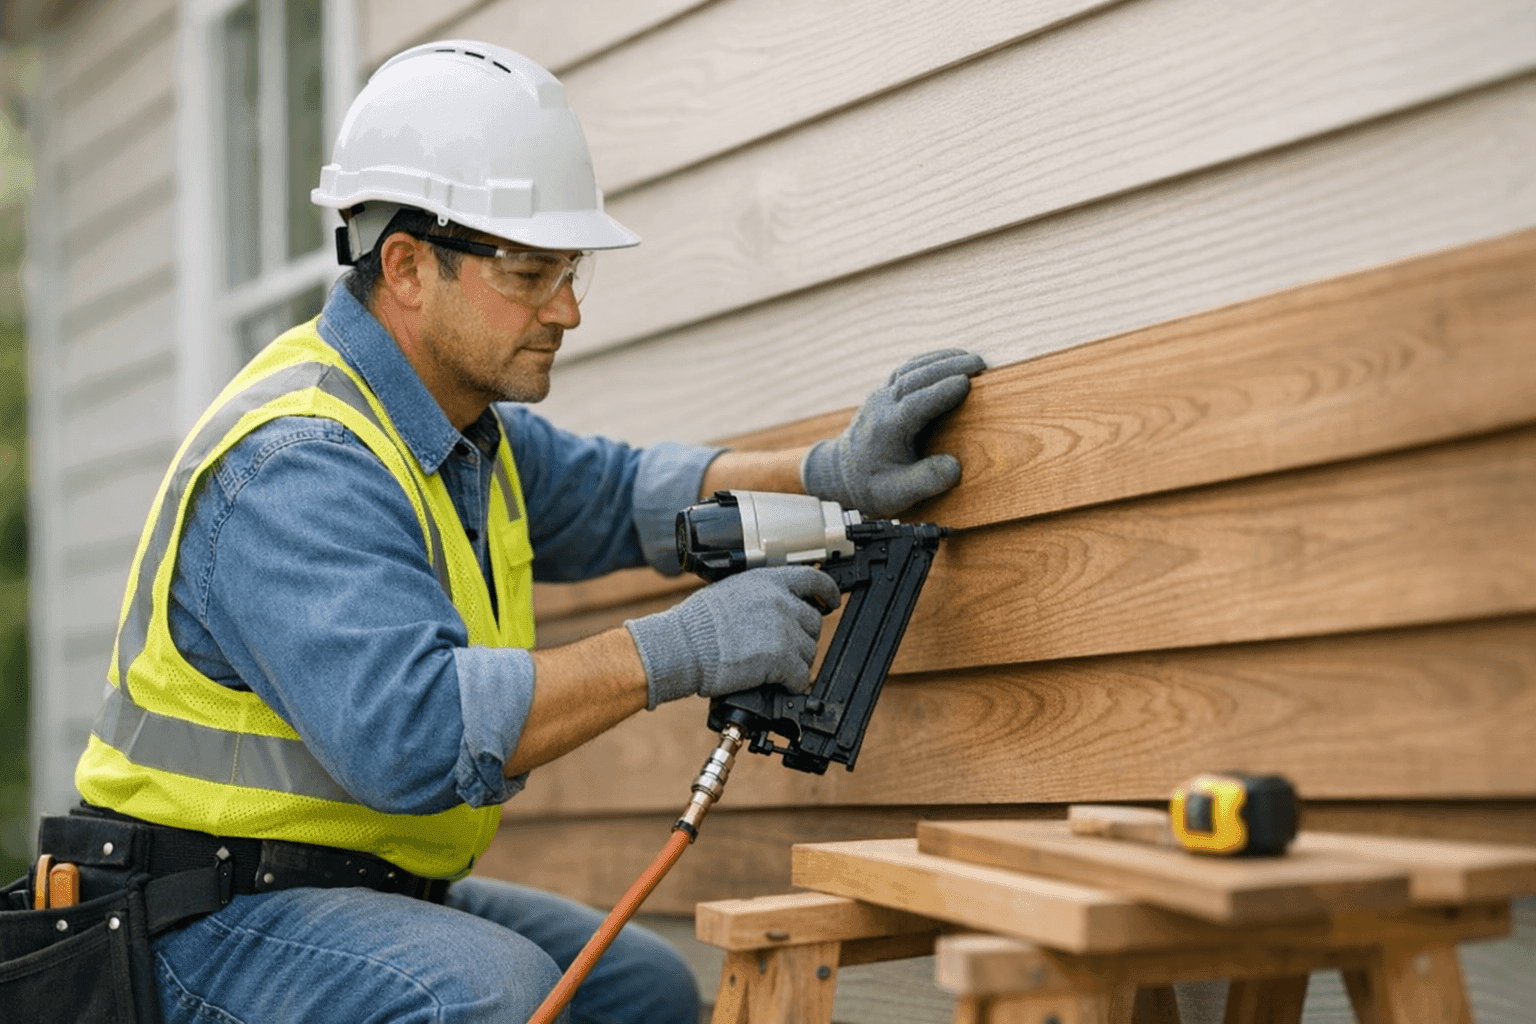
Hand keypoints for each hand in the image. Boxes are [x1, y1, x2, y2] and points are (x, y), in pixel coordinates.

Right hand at [625, 567, 840, 708]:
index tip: (830, 601)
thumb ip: (761, 595)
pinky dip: (791, 683)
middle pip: (813, 622)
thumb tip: (777, 607)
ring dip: (794, 662)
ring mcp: (783, 630)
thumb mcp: (731, 590)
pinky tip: (776, 682)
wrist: (682, 646)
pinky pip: (801, 676)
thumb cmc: (696, 624)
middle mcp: (781, 601)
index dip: (827, 592)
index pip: (814, 579)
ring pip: (809, 651)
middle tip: (780, 647)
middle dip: (801, 637)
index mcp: (769, 580)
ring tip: (769, 666)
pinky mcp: (781, 659)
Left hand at [802, 348, 985, 516]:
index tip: (965, 383)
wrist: (841, 472)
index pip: (914, 403)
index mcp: (886, 429)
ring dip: (942, 359)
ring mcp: (881, 394)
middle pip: (914, 377)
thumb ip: (924, 482)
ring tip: (972, 359)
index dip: (940, 392)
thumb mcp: (896, 494)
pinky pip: (908, 368)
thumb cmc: (871, 485)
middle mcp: (881, 405)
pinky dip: (931, 360)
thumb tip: (954, 466)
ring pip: (911, 367)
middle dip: (948, 367)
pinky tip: (952, 358)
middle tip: (979, 364)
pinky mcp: (885, 390)